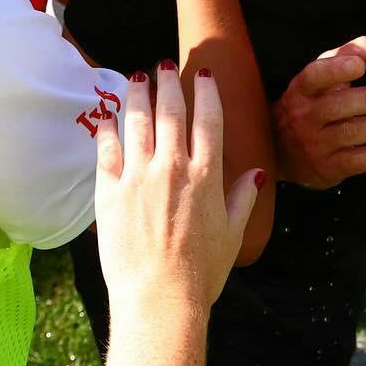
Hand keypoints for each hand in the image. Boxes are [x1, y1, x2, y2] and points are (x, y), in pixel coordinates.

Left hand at [97, 64, 261, 316]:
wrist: (159, 300)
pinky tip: (107, 115)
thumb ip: (243, 197)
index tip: (202, 74)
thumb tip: (257, 173)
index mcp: (206, 175)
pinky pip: (107, 148)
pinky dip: (108, 127)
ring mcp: (138, 175)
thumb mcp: (232, 235)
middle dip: (168, 82)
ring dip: (138, 94)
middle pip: (170, 110)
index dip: (205, 92)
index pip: (208, 119)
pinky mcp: (110, 190)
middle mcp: (173, 167)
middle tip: (163, 65)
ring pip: (138, 121)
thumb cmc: (201, 273)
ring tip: (137, 77)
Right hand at [273, 37, 365, 188]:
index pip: (315, 76)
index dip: (335, 70)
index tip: (359, 66)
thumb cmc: (314, 101)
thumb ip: (358, 53)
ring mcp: (316, 144)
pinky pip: (360, 161)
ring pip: (351, 133)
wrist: (282, 150)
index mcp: (303, 88)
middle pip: (337, 106)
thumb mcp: (326, 71)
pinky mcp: (329, 167)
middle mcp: (305, 115)